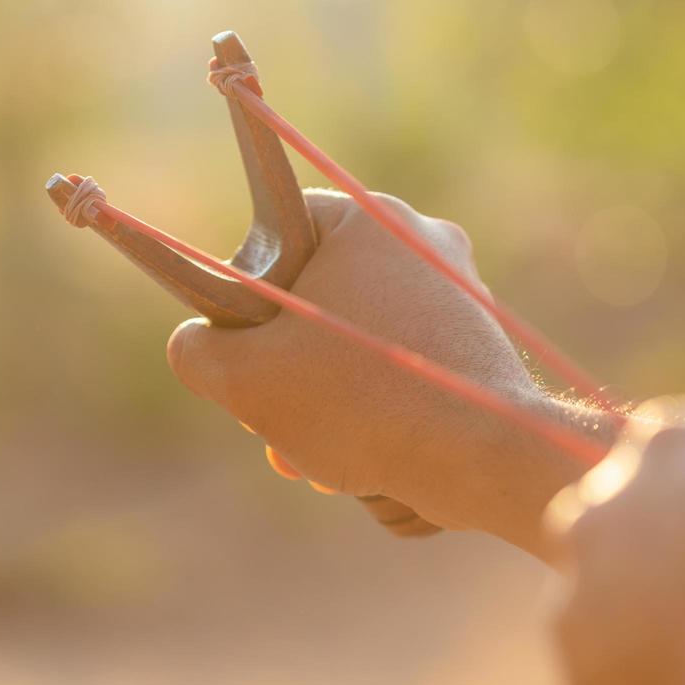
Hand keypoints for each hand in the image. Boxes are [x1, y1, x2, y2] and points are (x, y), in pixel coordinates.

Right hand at [165, 188, 541, 529]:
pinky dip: (379, 415)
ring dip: (328, 405)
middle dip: (287, 373)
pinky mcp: (479, 345)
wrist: (486, 458)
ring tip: (324, 461)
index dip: (242, 298)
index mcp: (365, 219)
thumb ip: (197, 350)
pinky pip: (402, 371)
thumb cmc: (360, 404)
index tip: (247, 351)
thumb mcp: (244, 380)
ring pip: (356, 344)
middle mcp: (419, 240)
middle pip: (314, 299)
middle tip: (277, 427)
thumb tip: (198, 345)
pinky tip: (370, 465)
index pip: (272, 233)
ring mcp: (457, 292)